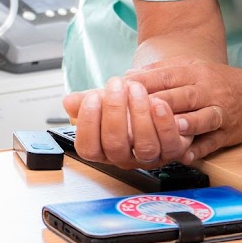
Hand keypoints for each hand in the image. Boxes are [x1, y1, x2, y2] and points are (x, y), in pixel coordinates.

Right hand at [59, 76, 195, 167]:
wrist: (156, 102)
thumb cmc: (126, 107)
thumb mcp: (103, 102)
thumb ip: (85, 102)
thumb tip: (69, 102)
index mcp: (102, 149)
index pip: (88, 147)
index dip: (88, 123)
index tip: (93, 97)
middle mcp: (124, 157)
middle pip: (115, 145)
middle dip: (114, 112)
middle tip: (115, 85)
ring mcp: (149, 157)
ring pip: (144, 146)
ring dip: (140, 114)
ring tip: (136, 88)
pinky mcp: (172, 151)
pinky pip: (170, 143)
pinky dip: (165, 123)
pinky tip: (158, 102)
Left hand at [124, 59, 241, 161]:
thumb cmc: (217, 81)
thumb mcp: (190, 67)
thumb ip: (160, 71)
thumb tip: (129, 77)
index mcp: (194, 73)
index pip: (167, 76)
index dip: (145, 82)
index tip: (123, 87)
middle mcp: (207, 92)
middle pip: (183, 96)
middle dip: (161, 103)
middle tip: (137, 110)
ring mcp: (219, 113)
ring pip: (203, 118)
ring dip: (186, 123)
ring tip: (170, 127)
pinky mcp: (226, 134)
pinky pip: (213, 142)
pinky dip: (200, 150)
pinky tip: (186, 156)